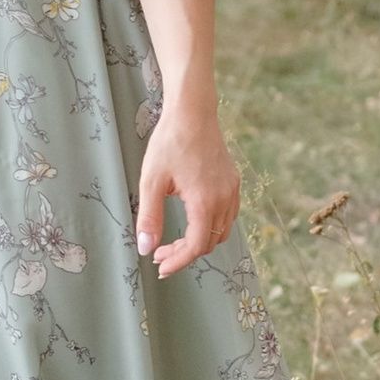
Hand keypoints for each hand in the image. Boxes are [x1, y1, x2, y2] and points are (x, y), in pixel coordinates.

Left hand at [134, 86, 239, 277]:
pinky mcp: (233, 182)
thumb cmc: (170, 142)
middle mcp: (224, 199)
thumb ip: (150, 217)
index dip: (178, 261)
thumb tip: (146, 248)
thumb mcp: (152, 181)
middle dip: (184, 253)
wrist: (192, 112)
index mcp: (205, 201)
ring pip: (221, 231)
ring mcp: (232, 190)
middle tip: (159, 252)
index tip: (160, 267)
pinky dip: (211, 227)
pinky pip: (228, 216)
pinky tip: (192, 221)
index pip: (196, 246)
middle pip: (209, 242)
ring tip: (174, 241)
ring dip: (199, 241)